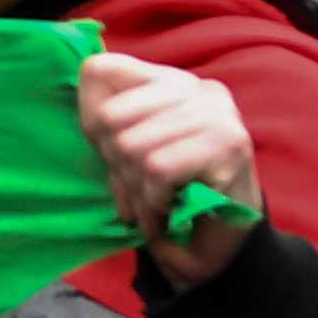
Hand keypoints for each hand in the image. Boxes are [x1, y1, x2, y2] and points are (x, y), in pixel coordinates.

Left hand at [81, 52, 256, 285]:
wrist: (228, 247)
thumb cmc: (175, 196)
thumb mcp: (133, 152)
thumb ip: (110, 126)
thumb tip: (95, 120)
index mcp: (173, 82)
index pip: (100, 70)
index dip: (89, 116)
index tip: (112, 153)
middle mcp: (200, 89)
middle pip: (111, 117)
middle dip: (115, 165)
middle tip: (137, 191)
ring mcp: (219, 114)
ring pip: (133, 146)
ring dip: (136, 190)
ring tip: (153, 207)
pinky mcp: (228, 144)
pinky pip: (159, 170)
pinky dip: (154, 202)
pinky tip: (168, 214)